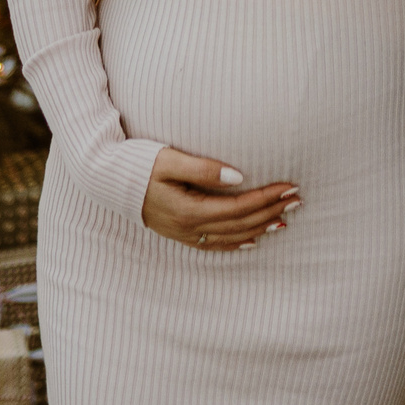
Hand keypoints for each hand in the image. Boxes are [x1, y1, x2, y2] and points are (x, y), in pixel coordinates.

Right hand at [140, 147, 298, 251]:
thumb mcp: (170, 160)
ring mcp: (184, 234)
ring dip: (260, 227)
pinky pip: (215, 245)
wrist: (106, 180)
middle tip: (298, 199)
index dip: (267, 198)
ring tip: (285, 217)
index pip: (239, 206)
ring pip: (231, 237)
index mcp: (189, 210)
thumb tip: (240, 176)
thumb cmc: (138, 163)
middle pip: (240, 224)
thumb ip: (204, 169)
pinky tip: (253, 240)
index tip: (289, 186)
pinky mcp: (179, 233)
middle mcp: (189, 228)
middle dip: (271, 211)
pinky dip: (238, 243)